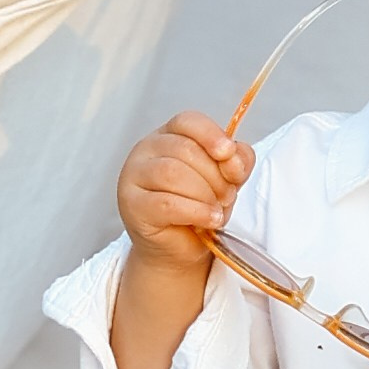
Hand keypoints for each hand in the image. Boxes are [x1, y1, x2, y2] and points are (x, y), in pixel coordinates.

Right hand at [118, 113, 251, 275]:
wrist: (178, 247)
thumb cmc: (198, 206)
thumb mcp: (225, 178)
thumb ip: (236, 161)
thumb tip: (234, 156)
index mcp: (167, 136)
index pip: (187, 121)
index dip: (211, 134)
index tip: (228, 153)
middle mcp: (145, 151)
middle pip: (185, 149)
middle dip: (215, 175)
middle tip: (227, 196)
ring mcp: (133, 177)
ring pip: (173, 173)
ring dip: (205, 194)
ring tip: (217, 209)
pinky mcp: (132, 206)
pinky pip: (166, 203)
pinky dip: (196, 211)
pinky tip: (209, 219)